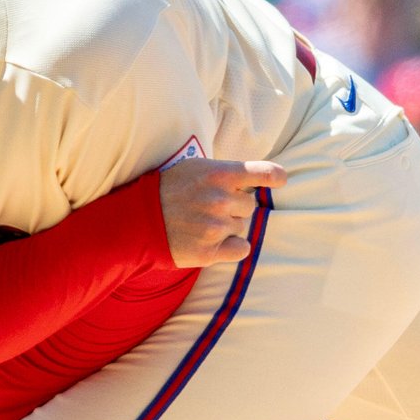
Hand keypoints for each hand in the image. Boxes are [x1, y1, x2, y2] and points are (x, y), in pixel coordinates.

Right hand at [159, 159, 285, 267]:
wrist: (139, 221)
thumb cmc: (167, 191)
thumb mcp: (194, 168)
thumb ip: (225, 173)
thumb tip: (254, 180)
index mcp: (218, 175)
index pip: (260, 173)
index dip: (275, 176)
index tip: (281, 179)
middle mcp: (220, 199)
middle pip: (249, 206)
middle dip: (233, 207)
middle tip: (207, 207)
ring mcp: (215, 227)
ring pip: (241, 227)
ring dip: (226, 226)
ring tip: (200, 223)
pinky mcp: (210, 251)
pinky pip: (241, 249)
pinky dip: (232, 248)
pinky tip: (212, 242)